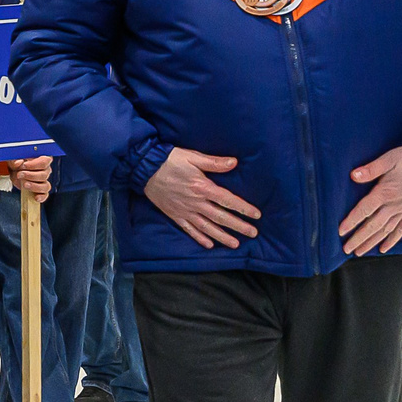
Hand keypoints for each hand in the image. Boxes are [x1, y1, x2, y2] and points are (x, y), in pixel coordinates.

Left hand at [10, 155, 53, 202]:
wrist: (14, 172)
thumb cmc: (17, 164)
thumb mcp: (13, 160)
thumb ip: (14, 160)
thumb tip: (18, 163)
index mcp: (42, 159)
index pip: (45, 161)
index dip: (35, 164)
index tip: (24, 165)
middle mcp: (46, 170)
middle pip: (44, 174)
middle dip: (30, 176)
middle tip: (20, 174)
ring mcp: (44, 181)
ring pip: (45, 186)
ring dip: (34, 186)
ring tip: (24, 184)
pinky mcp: (41, 190)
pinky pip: (45, 194)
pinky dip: (41, 197)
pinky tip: (36, 197)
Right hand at [143, 148, 260, 249]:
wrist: (144, 169)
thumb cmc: (170, 160)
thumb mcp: (192, 156)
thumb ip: (214, 162)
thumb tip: (234, 162)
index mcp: (202, 188)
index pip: (228, 201)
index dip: (243, 208)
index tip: (256, 215)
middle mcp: (196, 203)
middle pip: (221, 217)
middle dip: (238, 226)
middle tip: (253, 233)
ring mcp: (185, 211)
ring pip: (207, 227)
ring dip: (222, 236)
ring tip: (236, 244)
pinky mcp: (175, 215)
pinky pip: (189, 230)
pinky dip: (199, 238)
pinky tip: (209, 245)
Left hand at [340, 145, 401, 256]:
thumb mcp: (389, 159)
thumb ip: (371, 169)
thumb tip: (354, 175)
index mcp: (386, 192)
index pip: (364, 210)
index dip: (351, 222)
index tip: (340, 231)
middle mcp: (394, 205)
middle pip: (373, 225)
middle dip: (358, 238)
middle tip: (346, 249)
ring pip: (385, 231)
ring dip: (371, 242)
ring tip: (359, 252)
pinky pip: (401, 230)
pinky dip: (392, 240)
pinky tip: (383, 249)